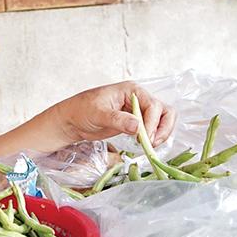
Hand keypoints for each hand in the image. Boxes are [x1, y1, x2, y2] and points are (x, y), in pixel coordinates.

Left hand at [54, 82, 175, 146]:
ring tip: (149, 146)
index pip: (153, 105)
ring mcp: (138, 110)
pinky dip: (154, 137)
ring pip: (162, 119)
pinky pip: (153, 128)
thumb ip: (117, 119)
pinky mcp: (136, 122)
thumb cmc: (81, 111)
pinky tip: (146, 145)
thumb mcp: (97, 114)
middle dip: (162, 128)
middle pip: (164, 111)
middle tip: (151, 144)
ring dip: (161, 133)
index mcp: (131, 90)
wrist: (72, 120)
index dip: (152, 123)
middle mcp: (138, 98)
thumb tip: (137, 126)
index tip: (144, 138)